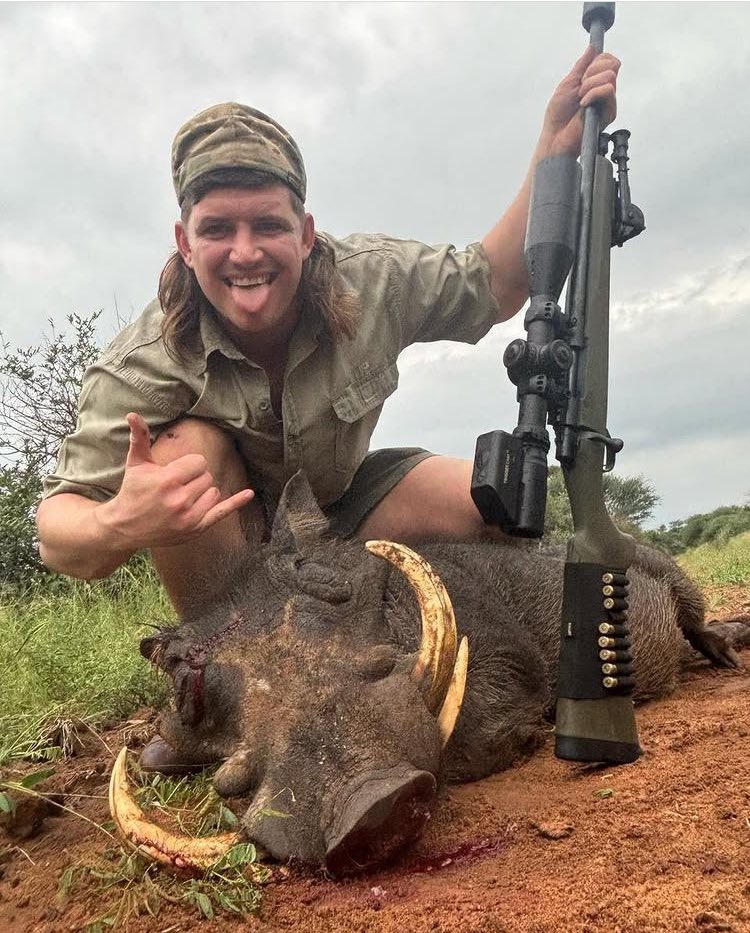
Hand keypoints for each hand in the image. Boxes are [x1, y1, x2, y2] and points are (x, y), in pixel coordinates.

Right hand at [96, 413, 254, 549]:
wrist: (126, 527)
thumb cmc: (133, 491)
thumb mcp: (136, 464)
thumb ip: (140, 438)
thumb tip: (133, 414)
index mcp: (168, 480)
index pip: (199, 462)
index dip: (188, 465)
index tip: (175, 472)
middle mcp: (180, 499)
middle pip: (207, 476)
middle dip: (194, 478)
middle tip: (176, 487)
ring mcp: (189, 516)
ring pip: (214, 491)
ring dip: (202, 492)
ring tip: (182, 498)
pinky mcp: (196, 528)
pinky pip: (222, 512)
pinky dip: (236, 502)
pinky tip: (249, 493)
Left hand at [541, 46, 620, 156]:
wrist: (555, 136)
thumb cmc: (558, 114)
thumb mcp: (568, 82)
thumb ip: (581, 65)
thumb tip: (593, 47)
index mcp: (596, 82)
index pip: (609, 60)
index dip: (597, 61)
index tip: (582, 74)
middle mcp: (605, 90)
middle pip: (613, 64)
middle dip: (592, 72)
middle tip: (580, 87)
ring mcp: (608, 101)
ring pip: (610, 76)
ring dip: (590, 85)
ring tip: (580, 98)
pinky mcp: (610, 113)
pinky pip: (608, 90)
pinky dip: (593, 93)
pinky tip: (584, 104)